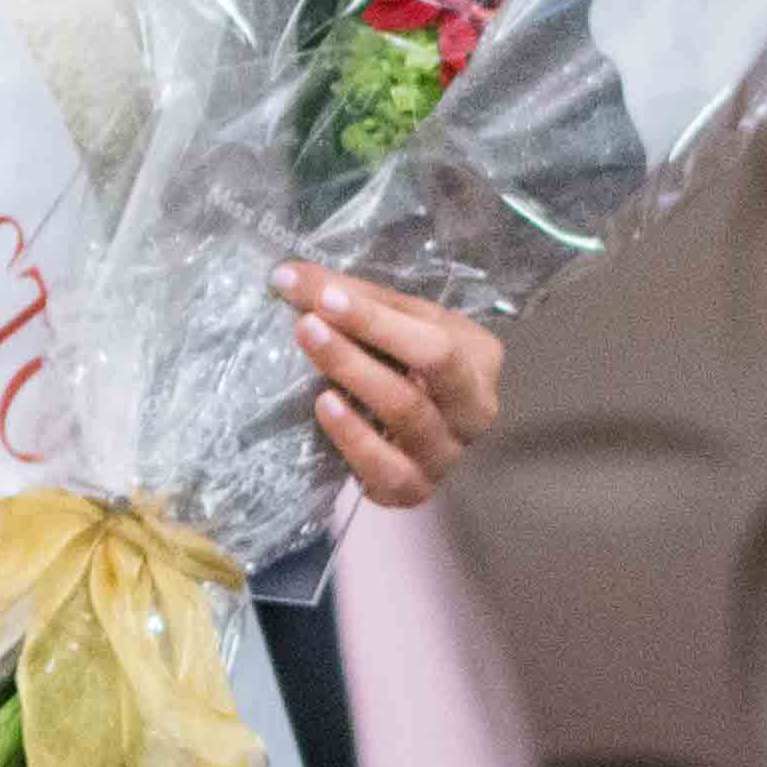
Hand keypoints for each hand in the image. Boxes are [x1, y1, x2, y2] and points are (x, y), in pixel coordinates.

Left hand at [284, 262, 505, 508]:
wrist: (411, 427)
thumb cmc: (405, 361)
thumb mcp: (394, 322)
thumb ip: (352, 299)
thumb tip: (287, 276)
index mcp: (479, 357)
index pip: (432, 337)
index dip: (376, 317)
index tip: (323, 295)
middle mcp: (475, 410)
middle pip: (427, 373)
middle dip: (364, 344)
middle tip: (308, 323)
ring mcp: (448, 455)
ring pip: (407, 417)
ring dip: (354, 379)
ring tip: (312, 353)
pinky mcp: (416, 490)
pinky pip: (389, 471)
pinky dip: (355, 439)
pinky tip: (325, 408)